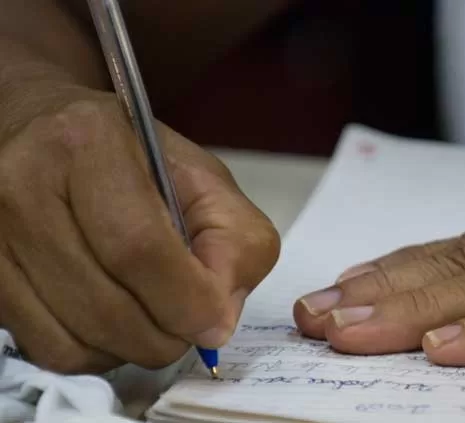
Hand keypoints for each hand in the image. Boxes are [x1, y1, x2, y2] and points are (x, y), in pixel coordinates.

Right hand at [0, 88, 279, 373]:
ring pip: (75, 340)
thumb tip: (218, 319)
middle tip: (190, 327)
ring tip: (156, 320)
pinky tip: (115, 324)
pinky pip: (47, 349)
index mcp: (88, 142)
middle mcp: (22, 184)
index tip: (215, 322)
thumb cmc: (132, 155)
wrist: (42, 130)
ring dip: (133, 349)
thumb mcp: (202, 178)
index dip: (186, 300)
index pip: (138, 247)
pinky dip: (96, 353)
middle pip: (106, 305)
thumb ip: (236, 239)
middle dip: (166, 336)